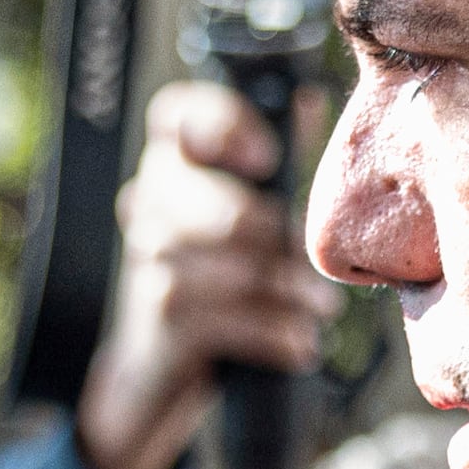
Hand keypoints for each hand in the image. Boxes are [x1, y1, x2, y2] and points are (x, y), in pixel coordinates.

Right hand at [80, 80, 342, 468]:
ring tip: (320, 310)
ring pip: (236, 268)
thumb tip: (310, 99)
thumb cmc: (217, 278)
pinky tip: (299, 344)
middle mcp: (149, 200)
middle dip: (282, 244)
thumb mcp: (243, 216)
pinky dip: (274, 333)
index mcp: (171, 161)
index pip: (176, 113)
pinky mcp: (159, 313)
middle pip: (226, 208)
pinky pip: (232, 318)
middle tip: (315, 271)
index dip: (224, 124)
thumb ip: (272, 163)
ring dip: (288, 294)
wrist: (158, 368)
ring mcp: (148, 258)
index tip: (266, 160)